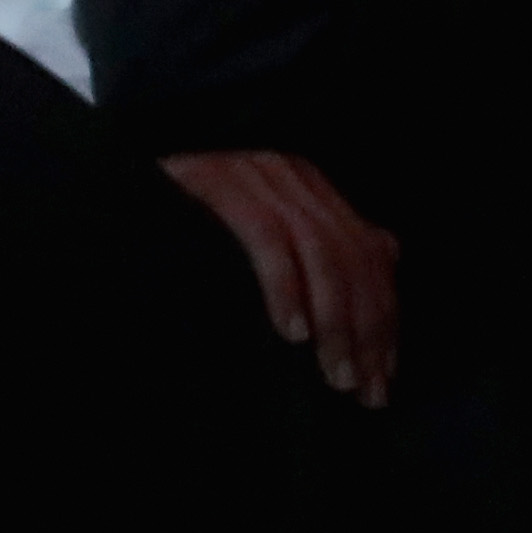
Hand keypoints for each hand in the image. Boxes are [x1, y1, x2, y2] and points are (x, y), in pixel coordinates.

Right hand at [161, 150, 398, 408]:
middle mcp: (295, 178)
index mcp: (311, 185)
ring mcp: (260, 179)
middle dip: (367, 330)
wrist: (143, 144)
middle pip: (354, 258)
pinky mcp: (223, 186)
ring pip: (321, 253)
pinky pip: (267, 240)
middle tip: (363, 387)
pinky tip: (292, 333)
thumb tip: (387, 255)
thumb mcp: (269, 205)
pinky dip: (285, 289)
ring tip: (335, 372)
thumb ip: (323, 229)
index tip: (383, 375)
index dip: (384, 317)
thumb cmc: (197, 190)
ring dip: (336, 320)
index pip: (369, 253)